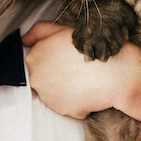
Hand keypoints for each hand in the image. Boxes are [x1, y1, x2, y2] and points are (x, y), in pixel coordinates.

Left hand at [22, 22, 140, 120]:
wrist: (116, 74)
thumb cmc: (91, 48)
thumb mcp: (62, 30)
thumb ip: (39, 31)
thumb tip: (23, 39)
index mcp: (34, 57)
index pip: (36, 60)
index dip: (52, 58)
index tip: (66, 57)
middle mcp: (36, 78)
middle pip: (43, 77)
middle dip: (56, 74)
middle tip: (76, 68)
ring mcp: (48, 96)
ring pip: (53, 92)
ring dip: (65, 88)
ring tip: (83, 78)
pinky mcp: (61, 110)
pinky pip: (65, 105)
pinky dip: (74, 100)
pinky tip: (86, 90)